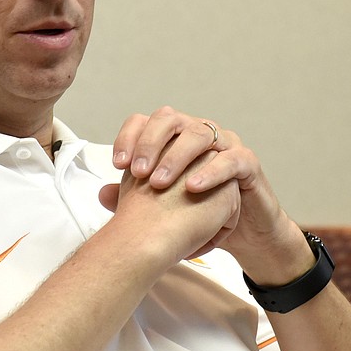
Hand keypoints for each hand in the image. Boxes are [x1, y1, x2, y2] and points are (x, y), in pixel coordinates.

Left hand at [105, 107, 294, 268]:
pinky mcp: (248, 163)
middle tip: (137, 172)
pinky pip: (231, 159)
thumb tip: (102, 194)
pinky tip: (193, 187)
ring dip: (176, 157)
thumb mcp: (164, 203)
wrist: (242, 231)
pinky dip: (211, 172)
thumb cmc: (201, 209)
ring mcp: (225, 144)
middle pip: (170, 119)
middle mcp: (198, 132)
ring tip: (159, 182)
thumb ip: (134, 196)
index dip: (129, 137)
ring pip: (199, 134)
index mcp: (175, 136)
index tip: (117, 164)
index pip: (147, 121)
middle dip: (149, 143)